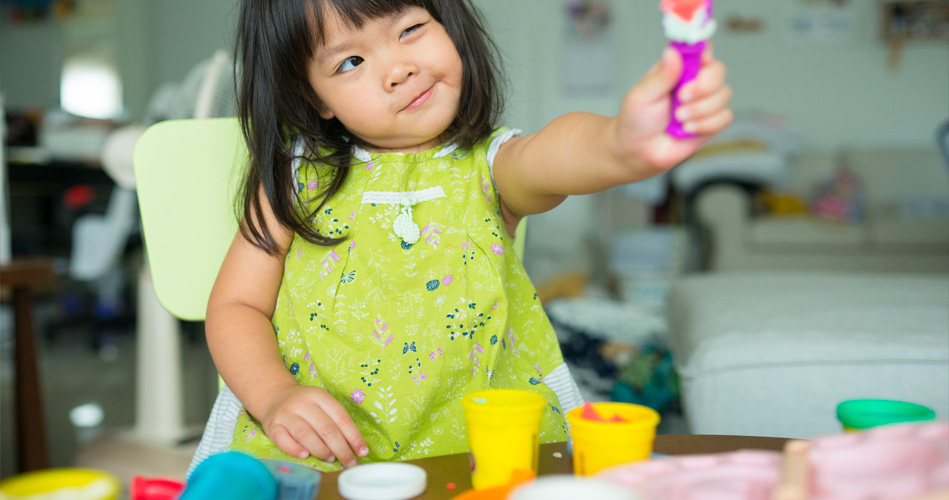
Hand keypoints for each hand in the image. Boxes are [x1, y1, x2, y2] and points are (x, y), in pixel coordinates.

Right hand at [258, 385, 368, 467]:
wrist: (274, 396)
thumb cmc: (304, 406)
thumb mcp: (321, 405)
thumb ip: (335, 422)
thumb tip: (354, 447)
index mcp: (319, 396)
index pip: (341, 417)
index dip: (354, 437)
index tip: (362, 452)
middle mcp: (302, 403)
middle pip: (326, 428)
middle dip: (341, 449)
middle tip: (348, 462)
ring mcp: (285, 414)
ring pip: (305, 434)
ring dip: (321, 450)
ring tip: (330, 459)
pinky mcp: (271, 426)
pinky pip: (283, 440)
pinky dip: (295, 449)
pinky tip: (305, 456)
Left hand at [615, 45, 731, 171]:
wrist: (638, 151)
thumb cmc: (636, 121)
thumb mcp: (643, 95)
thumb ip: (661, 75)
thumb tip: (672, 52)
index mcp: (678, 69)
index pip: (701, 50)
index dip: (705, 52)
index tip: (701, 61)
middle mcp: (695, 83)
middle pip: (718, 70)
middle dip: (704, 85)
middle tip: (682, 97)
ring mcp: (705, 102)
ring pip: (723, 95)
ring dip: (700, 109)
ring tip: (678, 119)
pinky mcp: (711, 122)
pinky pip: (724, 117)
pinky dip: (705, 124)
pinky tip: (687, 129)